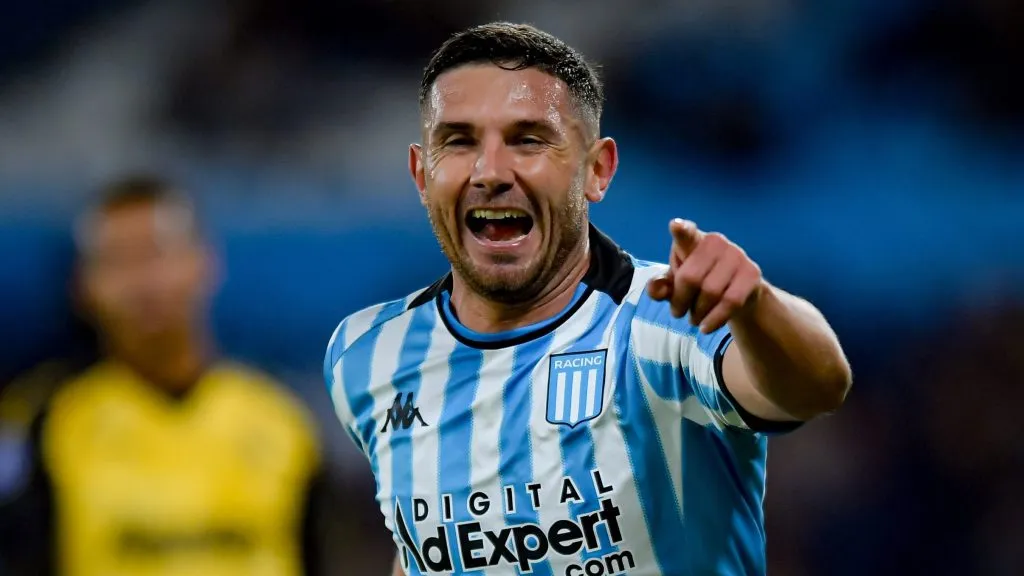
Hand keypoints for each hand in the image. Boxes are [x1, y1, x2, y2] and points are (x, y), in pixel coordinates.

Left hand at [647, 219, 763, 333]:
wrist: (737, 292)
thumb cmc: (698, 282)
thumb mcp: (675, 285)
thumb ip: (661, 287)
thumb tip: (656, 289)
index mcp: (692, 240)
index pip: (686, 233)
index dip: (681, 230)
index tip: (676, 226)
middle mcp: (715, 242)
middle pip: (690, 278)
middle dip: (681, 301)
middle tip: (678, 313)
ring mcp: (736, 255)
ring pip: (711, 292)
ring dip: (698, 313)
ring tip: (693, 319)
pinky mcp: (752, 273)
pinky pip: (731, 301)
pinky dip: (715, 319)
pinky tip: (706, 328)